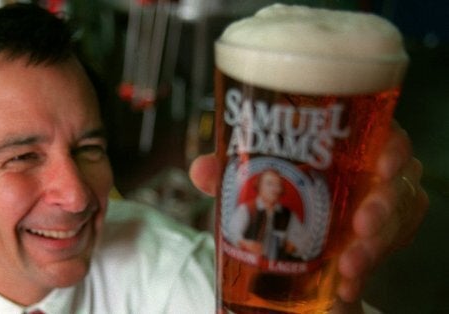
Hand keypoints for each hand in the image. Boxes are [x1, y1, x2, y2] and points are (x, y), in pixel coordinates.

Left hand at [188, 122, 427, 306]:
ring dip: (374, 245)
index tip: (383, 164)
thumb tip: (202, 170)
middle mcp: (371, 175)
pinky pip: (384, 257)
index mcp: (348, 147)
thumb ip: (227, 173)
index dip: (392, 146)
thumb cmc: (274, 193)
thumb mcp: (250, 181)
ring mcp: (378, 210)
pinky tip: (346, 286)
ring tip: (349, 266)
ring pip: (396, 223)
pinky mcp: (376, 244)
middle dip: (383, 205)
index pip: (384, 135)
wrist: (280, 242)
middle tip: (361, 226)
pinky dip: (365, 271)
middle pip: (397, 182)